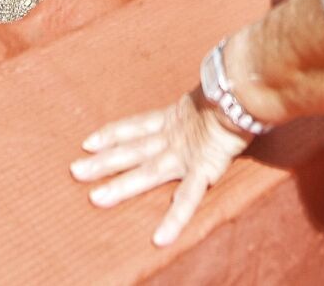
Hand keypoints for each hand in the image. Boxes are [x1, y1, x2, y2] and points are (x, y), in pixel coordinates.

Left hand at [71, 92, 250, 246]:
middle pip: (131, 150)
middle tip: (74, 171)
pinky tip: (161, 238)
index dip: (112, 134)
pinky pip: (188, 199)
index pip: (135, 126)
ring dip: (120, 186)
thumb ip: (208, 98)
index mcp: (174, 117)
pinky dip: (174, 219)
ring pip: (146, 172)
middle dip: (103, 161)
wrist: (249, 85)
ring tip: (95, 199)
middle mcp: (174, 136)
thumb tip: (214, 89)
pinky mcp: (204, 168)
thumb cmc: (237, 86)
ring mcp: (185, 153)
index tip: (88, 142)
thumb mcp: (215, 93)